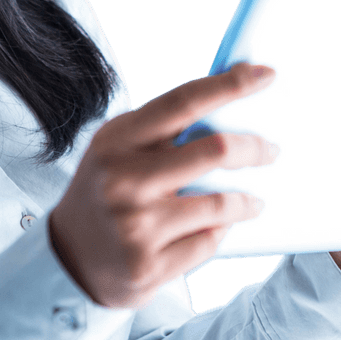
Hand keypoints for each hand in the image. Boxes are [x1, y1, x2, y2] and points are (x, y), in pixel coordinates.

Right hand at [48, 62, 278, 308]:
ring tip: (253, 200)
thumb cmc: (106, 189)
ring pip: (220, 204)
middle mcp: (123, 180)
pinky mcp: (148, 266)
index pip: (183, 102)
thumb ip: (163, 127)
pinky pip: (209, 242)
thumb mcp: (119, 147)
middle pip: (213, 150)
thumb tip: (227, 94)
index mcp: (117, 140)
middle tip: (271, 149)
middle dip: (254, 147)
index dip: (229, 85)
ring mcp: (135, 226)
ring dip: (247, 200)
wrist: (69, 256)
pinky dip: (221, 231)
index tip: (265, 73)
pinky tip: (218, 227)